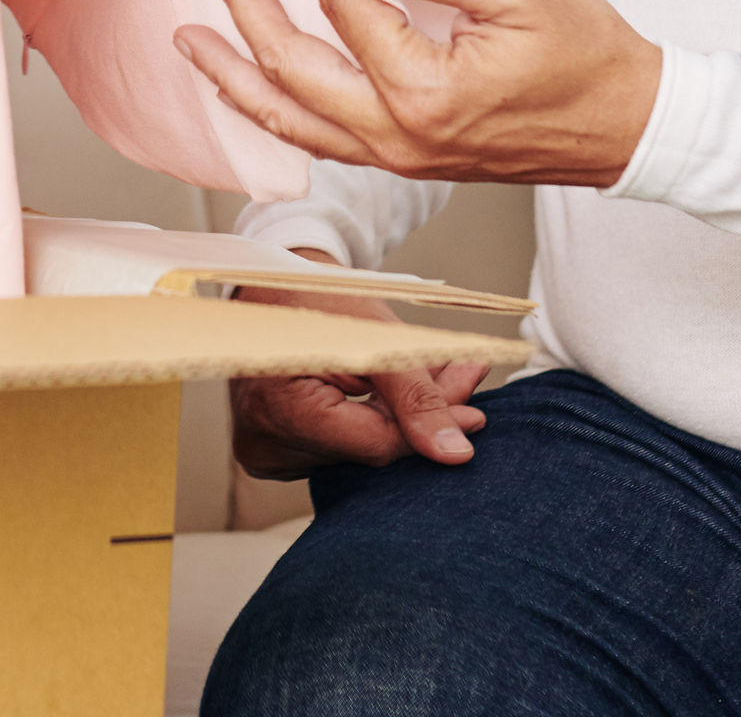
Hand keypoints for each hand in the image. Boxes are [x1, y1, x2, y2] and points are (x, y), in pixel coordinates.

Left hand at [177, 0, 663, 188]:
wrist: (628, 126)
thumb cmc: (586, 55)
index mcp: (426, 90)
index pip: (345, 10)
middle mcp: (398, 135)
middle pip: (292, 68)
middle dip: (245, 5)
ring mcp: (397, 158)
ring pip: (289, 120)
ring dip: (234, 75)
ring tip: (189, 39)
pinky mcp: (402, 164)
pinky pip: (317, 142)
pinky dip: (273, 113)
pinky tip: (248, 87)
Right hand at [227, 263, 488, 476]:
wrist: (270, 286)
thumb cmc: (317, 300)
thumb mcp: (375, 336)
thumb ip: (416, 398)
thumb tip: (456, 454)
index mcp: (283, 412)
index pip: (378, 444)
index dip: (428, 428)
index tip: (475, 414)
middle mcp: (265, 447)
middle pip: (368, 450)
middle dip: (417, 418)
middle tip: (460, 381)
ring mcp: (266, 454)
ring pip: (357, 452)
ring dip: (396, 418)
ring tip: (432, 378)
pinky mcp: (273, 453)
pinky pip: (336, 449)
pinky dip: (367, 422)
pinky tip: (388, 393)